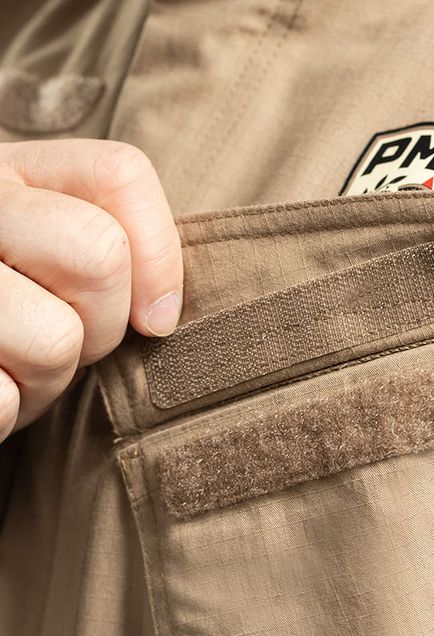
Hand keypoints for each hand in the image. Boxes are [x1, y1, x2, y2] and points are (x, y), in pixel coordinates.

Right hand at [0, 138, 182, 441]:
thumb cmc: (17, 311)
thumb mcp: (58, 264)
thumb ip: (110, 252)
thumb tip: (161, 316)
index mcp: (11, 172)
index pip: (120, 175)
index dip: (159, 255)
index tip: (156, 318)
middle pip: (100, 254)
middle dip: (104, 323)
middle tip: (67, 341)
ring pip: (56, 339)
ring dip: (49, 376)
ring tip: (17, 365)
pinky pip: (3, 399)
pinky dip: (8, 409)